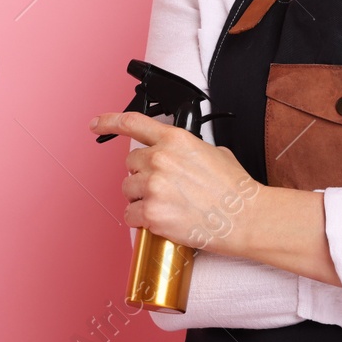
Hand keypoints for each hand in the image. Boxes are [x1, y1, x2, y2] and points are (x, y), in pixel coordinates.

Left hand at [89, 111, 261, 251]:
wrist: (246, 218)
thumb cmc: (235, 189)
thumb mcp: (213, 152)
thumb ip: (186, 149)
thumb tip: (177, 156)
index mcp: (175, 139)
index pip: (132, 122)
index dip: (109, 121)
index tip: (95, 124)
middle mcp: (160, 159)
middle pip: (130, 164)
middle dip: (142, 174)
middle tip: (165, 187)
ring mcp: (153, 187)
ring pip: (128, 190)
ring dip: (142, 198)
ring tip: (169, 205)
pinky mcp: (152, 214)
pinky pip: (130, 215)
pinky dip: (141, 220)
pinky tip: (163, 220)